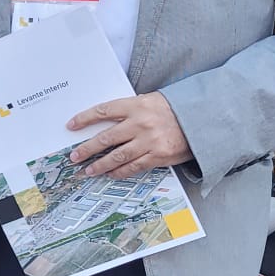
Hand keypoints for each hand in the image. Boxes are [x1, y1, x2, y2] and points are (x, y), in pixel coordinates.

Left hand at [67, 92, 191, 176]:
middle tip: (74, 156)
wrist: (203, 118)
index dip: (85, 118)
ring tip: (89, 170)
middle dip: (87, 148)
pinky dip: (120, 171)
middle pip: (106, 138)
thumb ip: (130, 111)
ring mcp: (149, 141)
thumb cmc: (175, 109)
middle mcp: (141, 123)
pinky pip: (134, 166)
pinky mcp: (158, 155)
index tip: (71, 125)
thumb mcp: (150, 101)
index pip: (104, 111)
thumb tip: (106, 123)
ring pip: (117, 156)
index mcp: (136, 105)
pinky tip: (111, 174)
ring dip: (100, 165)